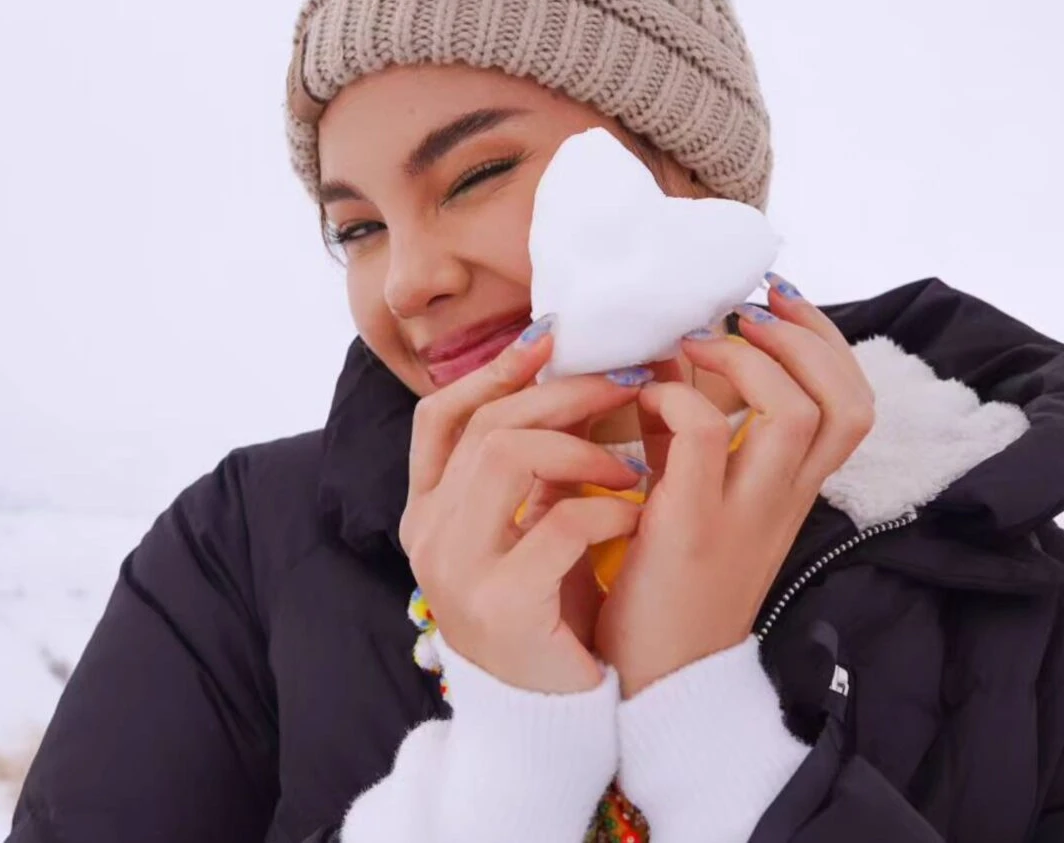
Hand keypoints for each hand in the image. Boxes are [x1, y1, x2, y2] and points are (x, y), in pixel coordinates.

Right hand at [399, 317, 650, 693]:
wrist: (549, 722)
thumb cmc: (548, 616)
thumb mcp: (527, 531)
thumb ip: (531, 468)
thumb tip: (572, 379)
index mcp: (427, 513)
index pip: (439, 415)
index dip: (493, 370)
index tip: (552, 340)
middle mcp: (428, 537)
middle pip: (485, 424)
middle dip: (561, 393)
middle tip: (624, 383)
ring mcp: (457, 572)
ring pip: (508, 454)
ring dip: (582, 446)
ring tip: (633, 465)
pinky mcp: (502, 606)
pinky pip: (560, 523)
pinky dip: (608, 508)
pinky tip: (637, 514)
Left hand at [594, 284, 875, 696]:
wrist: (652, 682)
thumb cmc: (664, 582)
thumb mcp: (692, 495)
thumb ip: (689, 431)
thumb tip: (667, 358)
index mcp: (793, 492)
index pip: (854, 407)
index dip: (828, 344)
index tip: (777, 304)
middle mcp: (784, 502)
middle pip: (846, 403)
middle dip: (805, 338)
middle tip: (747, 314)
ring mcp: (745, 517)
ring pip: (796, 412)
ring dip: (747, 360)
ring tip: (699, 344)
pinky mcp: (692, 530)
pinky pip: (702, 436)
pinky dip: (676, 396)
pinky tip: (646, 396)